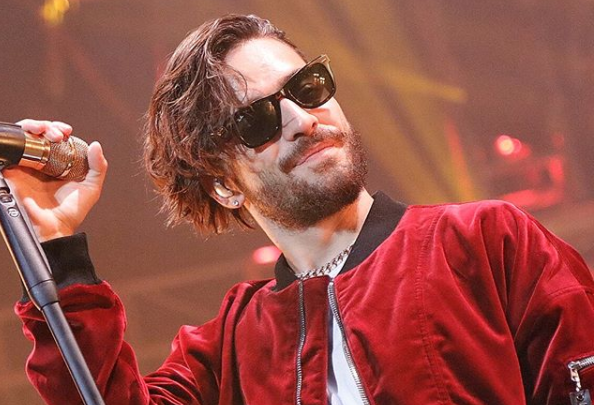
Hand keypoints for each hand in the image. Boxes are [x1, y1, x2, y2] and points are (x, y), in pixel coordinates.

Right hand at [2, 119, 107, 241]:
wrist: (54, 227)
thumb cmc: (71, 212)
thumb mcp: (91, 188)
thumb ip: (98, 167)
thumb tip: (96, 145)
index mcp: (56, 164)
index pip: (53, 138)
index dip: (58, 129)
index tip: (67, 131)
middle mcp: (39, 162)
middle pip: (37, 133)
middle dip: (48, 126)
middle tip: (58, 134)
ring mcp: (25, 165)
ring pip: (23, 136)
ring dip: (34, 126)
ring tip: (46, 132)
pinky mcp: (12, 171)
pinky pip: (10, 148)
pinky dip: (20, 136)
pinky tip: (31, 135)